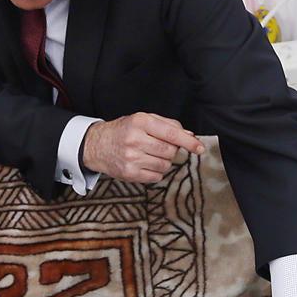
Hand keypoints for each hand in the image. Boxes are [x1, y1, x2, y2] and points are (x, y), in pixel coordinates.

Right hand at [81, 113, 204, 183]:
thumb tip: (190, 136)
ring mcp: (131, 158)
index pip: (172, 133)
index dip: (189, 142)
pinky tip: (144, 164)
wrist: (96, 145)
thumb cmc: (123, 131)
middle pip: (171, 151)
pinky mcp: (129, 173)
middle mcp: (135, 139)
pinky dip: (155, 172)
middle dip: (171, 150)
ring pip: (165, 165)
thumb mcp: (143, 120)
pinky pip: (156, 176)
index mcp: (140, 122)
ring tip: (149, 155)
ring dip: (163, 162)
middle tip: (159, 146)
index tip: (200, 148)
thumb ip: (168, 125)